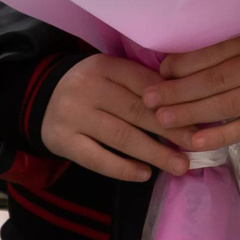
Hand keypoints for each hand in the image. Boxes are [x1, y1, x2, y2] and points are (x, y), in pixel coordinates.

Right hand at [42, 56, 192, 183]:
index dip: (174, 101)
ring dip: (154, 153)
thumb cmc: (90, 87)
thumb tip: (187, 104)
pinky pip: (97, 158)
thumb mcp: (110, 74)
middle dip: (171, 129)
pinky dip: (123, 168)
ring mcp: (73, 115)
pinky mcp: (63, 141)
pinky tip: (145, 174)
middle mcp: (88, 88)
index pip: (144, 83)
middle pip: (136, 111)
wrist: (40, 98)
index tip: (200, 117)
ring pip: (121, 136)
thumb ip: (140, 83)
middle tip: (197, 144)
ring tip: (180, 166)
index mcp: (104, 66)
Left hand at [149, 26, 239, 152]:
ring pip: (227, 107)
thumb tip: (176, 64)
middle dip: (179, 92)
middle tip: (149, 100)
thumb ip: (223, 48)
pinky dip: (219, 136)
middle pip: (216, 81)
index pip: (215, 53)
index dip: (185, 64)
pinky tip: (194, 141)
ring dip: (191, 115)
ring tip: (162, 121)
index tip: (160, 71)